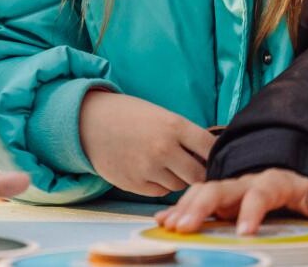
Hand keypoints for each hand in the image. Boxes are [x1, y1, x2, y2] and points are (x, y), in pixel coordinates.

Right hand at [79, 91, 214, 196]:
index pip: (211, 148)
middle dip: (201, 174)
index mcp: (174, 125)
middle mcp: (164, 149)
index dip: (217, 155)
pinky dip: (161, 185)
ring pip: (180, 186)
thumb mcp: (161, 115)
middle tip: (197, 169)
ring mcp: (149, 169)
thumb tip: (210, 156)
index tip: (217, 158)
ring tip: (169, 166)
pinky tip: (152, 170)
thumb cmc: (130, 115)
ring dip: (180, 180)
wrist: (90, 121)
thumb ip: (185, 135)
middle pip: (199, 175)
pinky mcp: (135, 184)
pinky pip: (161, 192)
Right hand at [157, 168, 307, 233]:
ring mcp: (229, 189)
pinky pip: (194, 199)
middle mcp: (245, 182)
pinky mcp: (219, 199)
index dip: (252, 211)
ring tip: (171, 225)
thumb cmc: (306, 188)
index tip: (244, 232)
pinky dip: (178, 209)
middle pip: (219, 189)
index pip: (260, 193)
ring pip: (202, 192)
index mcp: (273, 181)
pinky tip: (163, 222)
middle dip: (201, 206)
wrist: (292, 173)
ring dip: (185, 208)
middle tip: (186, 226)